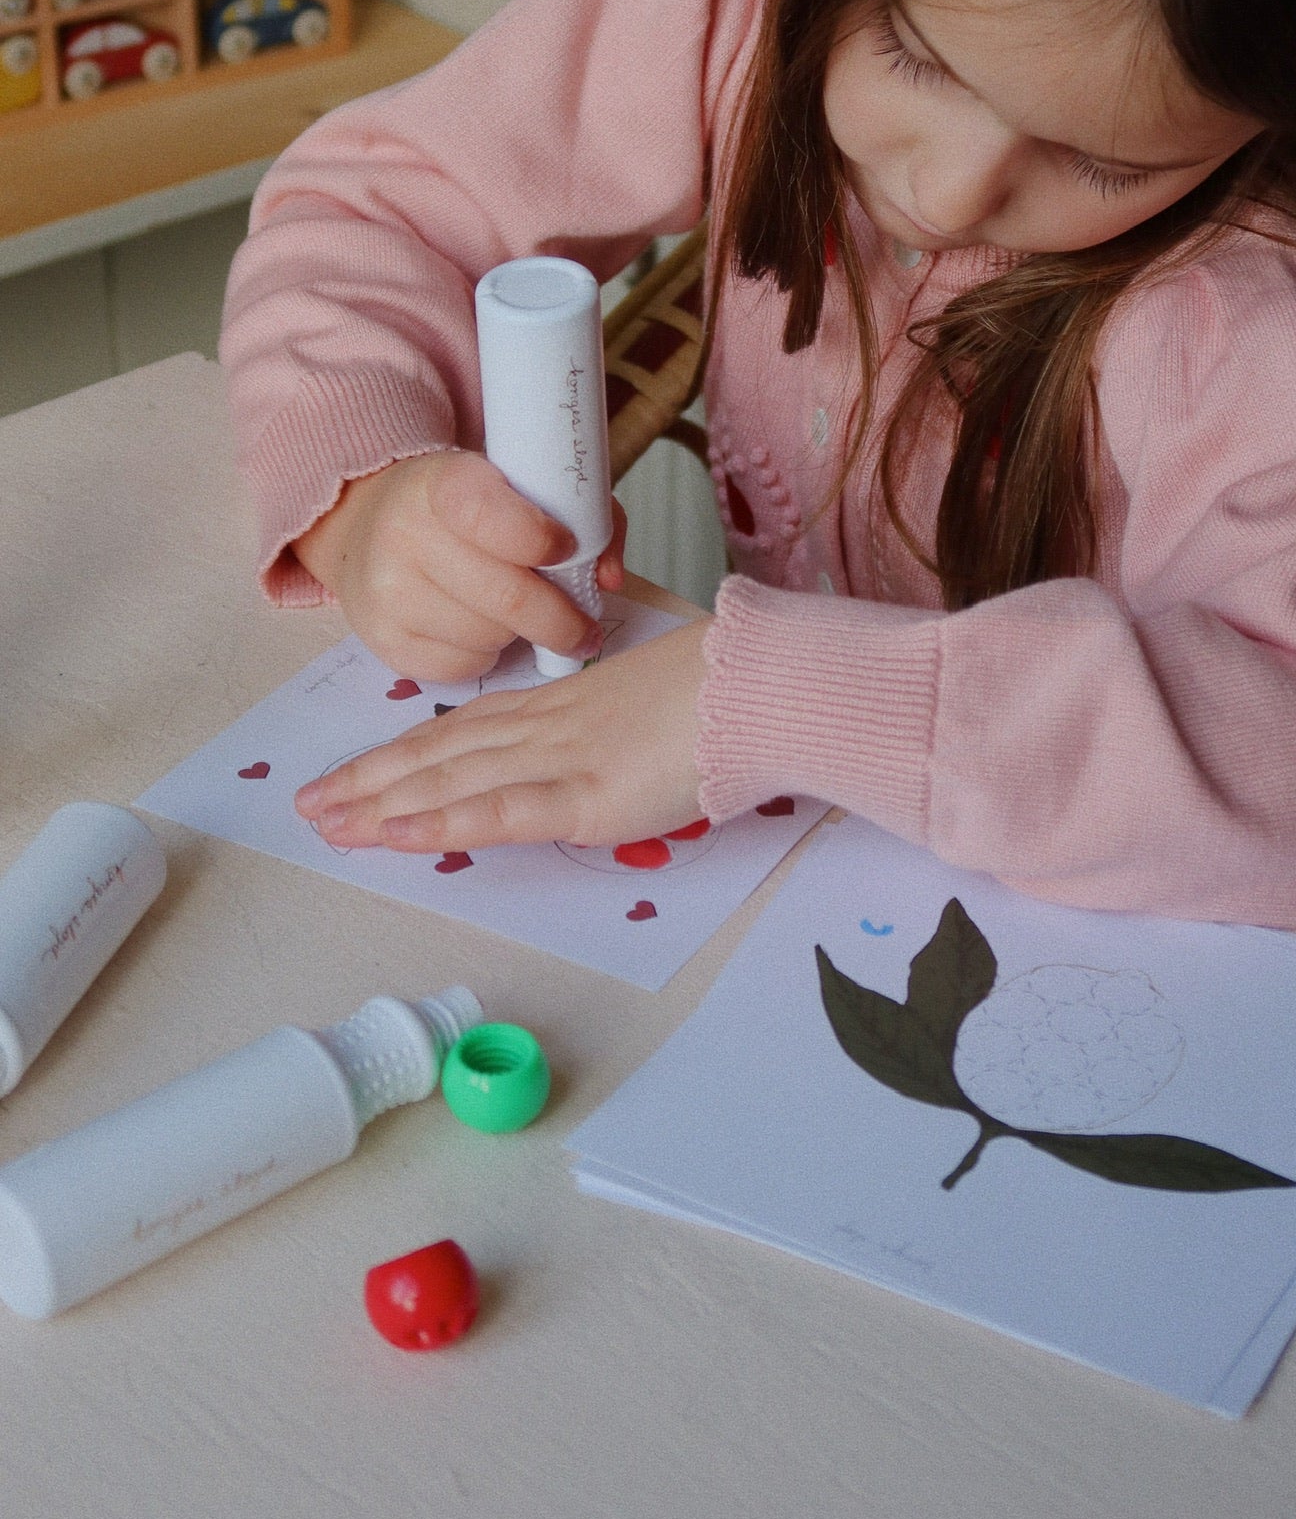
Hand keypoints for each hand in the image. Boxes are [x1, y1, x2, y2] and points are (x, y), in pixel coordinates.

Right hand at [291, 450, 627, 682]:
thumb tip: (609, 578)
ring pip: (489, 637)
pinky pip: (461, 668)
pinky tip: (477, 628)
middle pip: (508, 597)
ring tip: (511, 612)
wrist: (372, 523)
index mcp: (443, 483)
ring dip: (517, 634)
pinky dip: (484, 655)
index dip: (540, 540)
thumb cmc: (468, 507)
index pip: (491, 517)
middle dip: (560, 620)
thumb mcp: (519, 485)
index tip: (567, 549)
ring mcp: (387, 590)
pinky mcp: (383, 640)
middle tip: (583, 628)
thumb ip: (582, 515)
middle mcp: (404, 533)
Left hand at [294, 617, 709, 850]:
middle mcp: (547, 727)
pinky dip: (441, 824)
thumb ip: (619, 732)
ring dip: (383, 803)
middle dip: (371, 777)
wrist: (760, 682)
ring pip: (451, 779)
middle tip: (312, 803)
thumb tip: (613, 754)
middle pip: (441, 751)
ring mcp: (560, 759)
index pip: (467, 726)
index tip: (361, 768)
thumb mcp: (654, 708)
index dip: (408, 748)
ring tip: (327, 823)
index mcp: (563, 704)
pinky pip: (497, 813)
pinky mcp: (583, 796)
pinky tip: (396, 836)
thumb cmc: (727, 691)